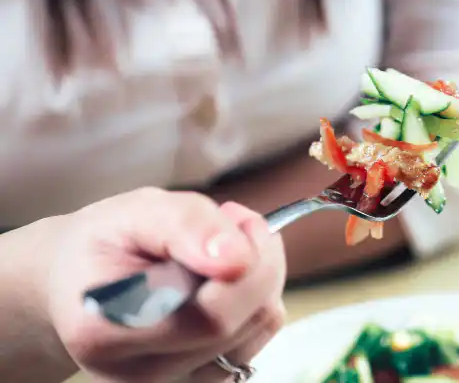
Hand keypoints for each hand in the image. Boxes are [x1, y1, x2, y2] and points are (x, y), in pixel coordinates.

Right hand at [44, 187, 286, 381]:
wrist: (79, 279)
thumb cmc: (106, 242)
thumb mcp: (135, 212)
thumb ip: (186, 224)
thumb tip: (238, 258)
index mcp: (108, 330)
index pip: (208, 316)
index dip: (245, 267)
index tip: (242, 219)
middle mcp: (137, 373)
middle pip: (237, 325)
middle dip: (259, 264)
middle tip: (241, 222)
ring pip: (255, 331)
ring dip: (261, 279)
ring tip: (228, 246)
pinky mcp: (196, 379)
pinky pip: (254, 340)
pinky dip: (255, 300)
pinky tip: (230, 276)